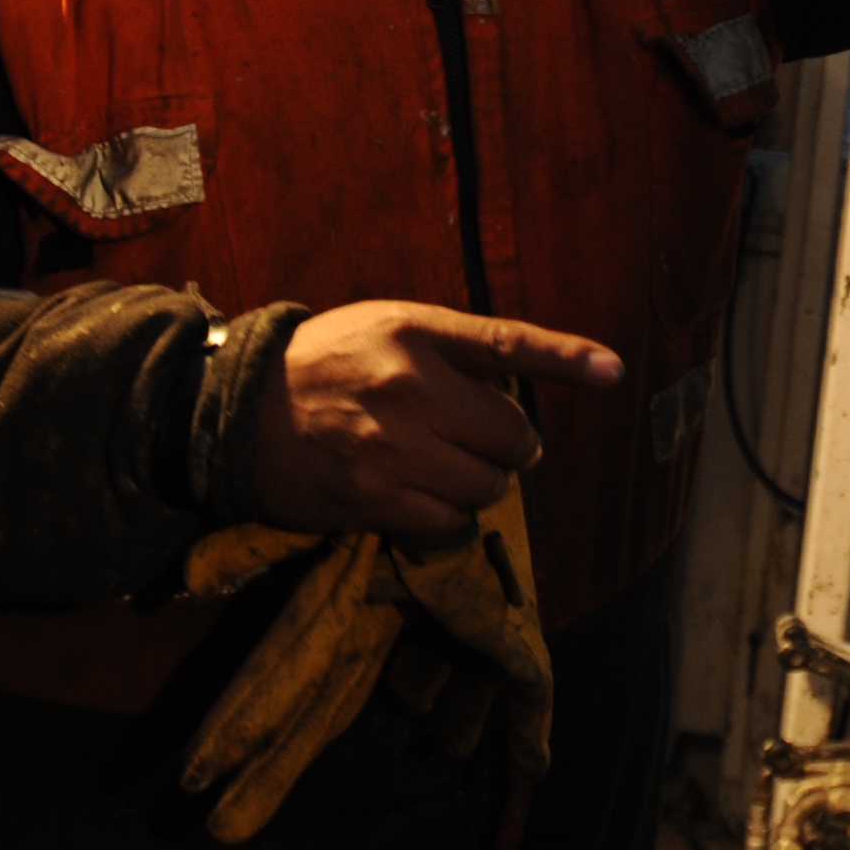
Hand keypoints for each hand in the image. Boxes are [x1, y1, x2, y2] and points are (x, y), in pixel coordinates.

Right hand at [248, 301, 621, 541]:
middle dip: (509, 445)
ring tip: (443, 466)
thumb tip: (518, 387)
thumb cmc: (322, 364)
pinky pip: (447, 522)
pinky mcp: (372, 499)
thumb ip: (451, 350)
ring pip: (486, 487)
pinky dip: (446, 515)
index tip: (615, 372)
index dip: (568, 358)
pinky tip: (418, 494)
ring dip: (479, 483)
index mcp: (415, 334)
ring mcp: (391, 449)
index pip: (509, 344)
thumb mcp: (385, 326)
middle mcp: (409, 389)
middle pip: (512, 436)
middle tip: (480, 440)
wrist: (234, 412)